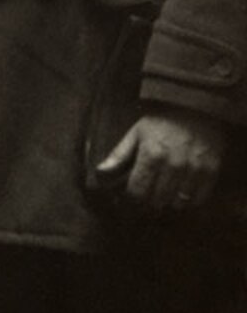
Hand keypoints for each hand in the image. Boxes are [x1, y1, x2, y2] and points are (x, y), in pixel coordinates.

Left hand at [95, 109, 227, 214]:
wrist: (197, 109)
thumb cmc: (163, 122)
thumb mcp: (136, 133)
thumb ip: (119, 155)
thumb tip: (100, 173)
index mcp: (151, 156)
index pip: (137, 192)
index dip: (131, 199)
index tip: (129, 198)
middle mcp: (173, 166)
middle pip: (156, 200)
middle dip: (148, 202)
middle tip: (146, 197)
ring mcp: (194, 171)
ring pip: (177, 203)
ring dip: (168, 202)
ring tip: (163, 194)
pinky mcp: (211, 173)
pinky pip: (198, 199)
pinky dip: (188, 201)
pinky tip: (181, 193)